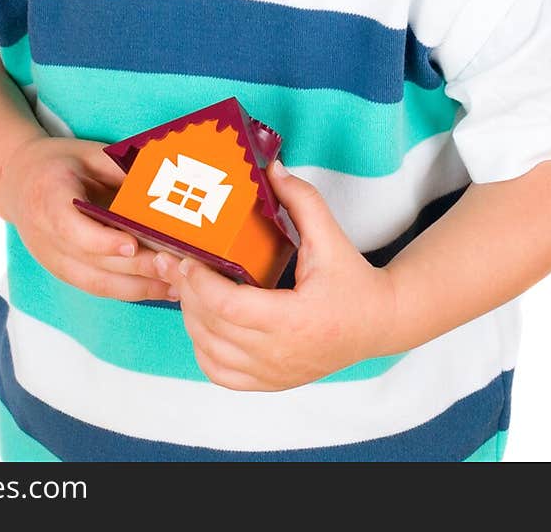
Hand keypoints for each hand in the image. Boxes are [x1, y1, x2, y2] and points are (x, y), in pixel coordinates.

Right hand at [2, 134, 174, 301]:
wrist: (17, 181)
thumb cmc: (59, 162)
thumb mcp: (88, 153)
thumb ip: (121, 170)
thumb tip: (163, 186)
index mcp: (48, 196)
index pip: (71, 227)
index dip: (101, 240)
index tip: (133, 244)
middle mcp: (44, 234)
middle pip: (91, 260)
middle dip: (135, 267)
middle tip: (173, 266)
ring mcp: (50, 258)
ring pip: (95, 282)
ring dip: (136, 288)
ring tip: (174, 285)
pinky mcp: (61, 272)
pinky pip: (96, 287)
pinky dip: (127, 291)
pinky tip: (156, 289)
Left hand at [153, 159, 396, 389]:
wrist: (379, 323)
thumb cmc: (353, 281)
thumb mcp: (330, 236)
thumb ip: (301, 199)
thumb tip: (272, 168)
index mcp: (295, 319)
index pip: (229, 307)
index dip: (200, 283)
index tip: (186, 258)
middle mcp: (281, 353)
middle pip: (213, 328)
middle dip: (186, 293)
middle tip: (172, 263)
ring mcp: (274, 373)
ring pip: (210, 353)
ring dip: (191, 319)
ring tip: (186, 286)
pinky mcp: (271, 382)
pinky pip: (221, 374)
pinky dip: (202, 349)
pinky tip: (202, 322)